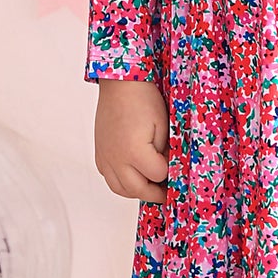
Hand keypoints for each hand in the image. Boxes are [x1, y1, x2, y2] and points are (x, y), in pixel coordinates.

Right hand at [93, 79, 170, 202]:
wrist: (120, 84)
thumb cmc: (143, 99)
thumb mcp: (164, 126)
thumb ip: (166, 152)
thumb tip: (168, 169)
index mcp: (134, 151)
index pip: (158, 176)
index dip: (170, 173)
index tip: (177, 168)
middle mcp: (115, 159)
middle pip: (138, 190)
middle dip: (156, 193)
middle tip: (169, 191)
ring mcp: (105, 157)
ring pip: (120, 189)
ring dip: (138, 191)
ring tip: (152, 186)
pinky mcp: (100, 154)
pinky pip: (110, 178)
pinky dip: (123, 182)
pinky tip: (135, 175)